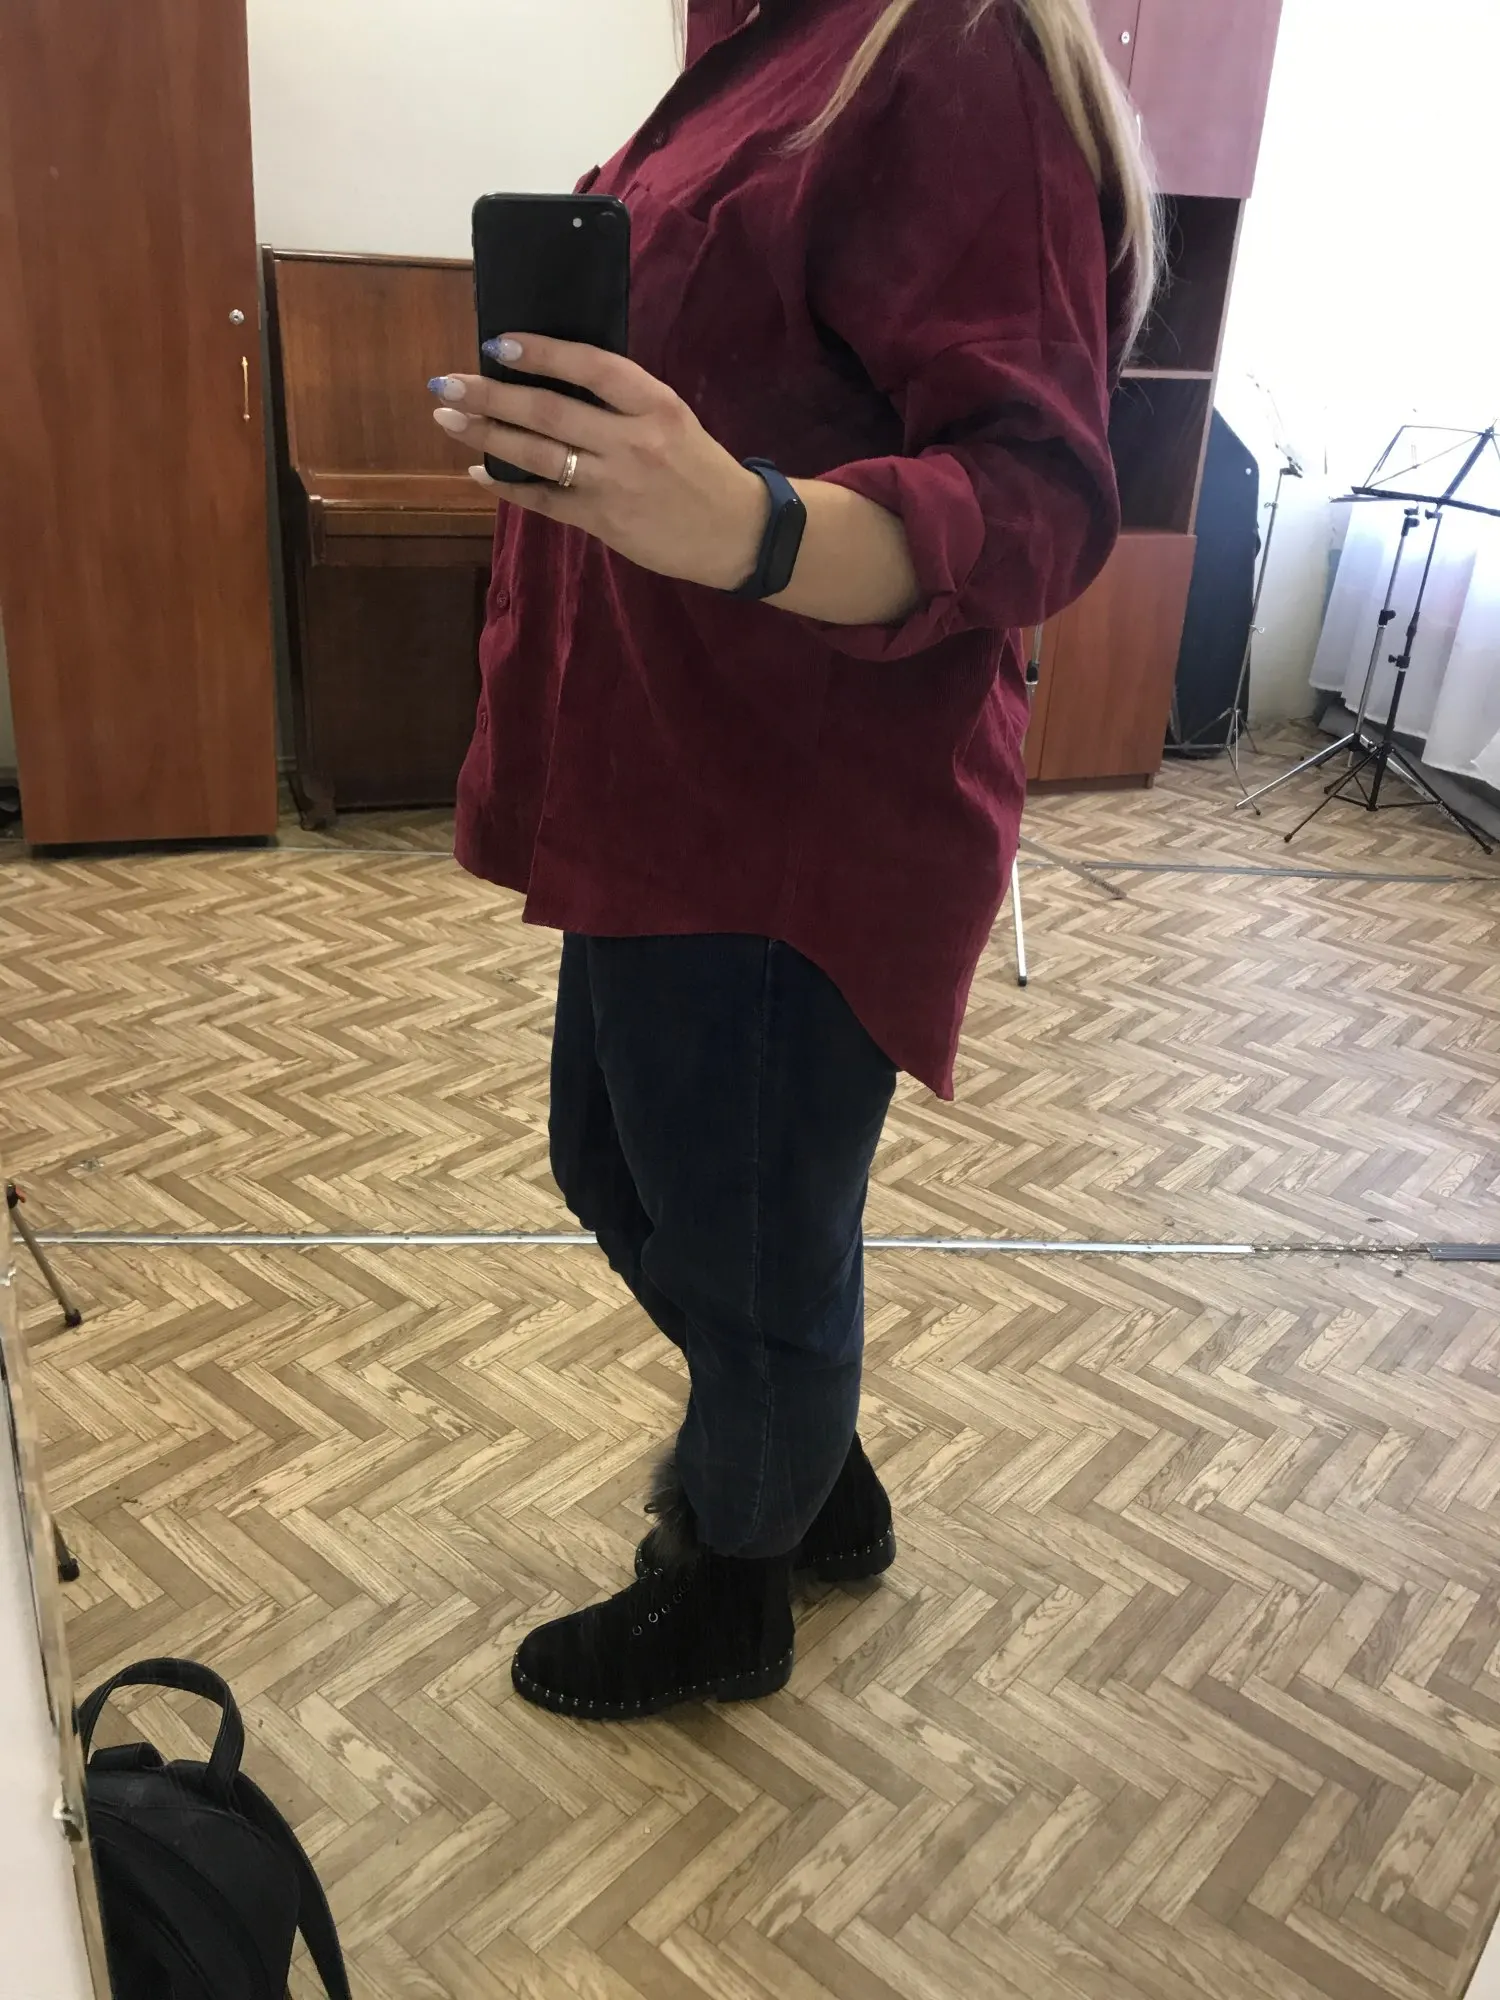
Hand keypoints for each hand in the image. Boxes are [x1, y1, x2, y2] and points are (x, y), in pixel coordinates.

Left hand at [428, 338, 767, 591]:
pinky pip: (543, 500)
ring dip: (486, 435)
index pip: (591, 366)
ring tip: (448, 418)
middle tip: (447, 382)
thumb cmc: (700, 468)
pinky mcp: (603, 522)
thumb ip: (620, 399)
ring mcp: (614, 484)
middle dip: (491, 395)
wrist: (735, 533)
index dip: (541, 353)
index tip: (498, 343)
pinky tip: (476, 472)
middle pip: (549, 412)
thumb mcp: (670, 418)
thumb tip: (551, 376)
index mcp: (654, 405)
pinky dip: (506, 486)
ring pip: (537, 455)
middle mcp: (632, 441)